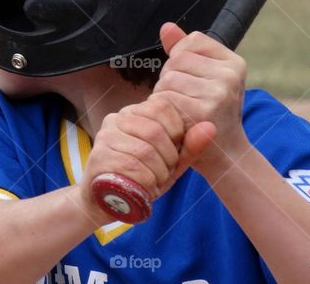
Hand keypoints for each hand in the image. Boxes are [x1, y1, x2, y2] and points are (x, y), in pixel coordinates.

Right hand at [79, 94, 214, 221]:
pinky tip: (143, 189)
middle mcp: (116, 119)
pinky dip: (145, 183)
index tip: (173, 154)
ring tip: (153, 182)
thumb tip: (211, 127)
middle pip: (155, 131)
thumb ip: (189, 146)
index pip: (163, 107)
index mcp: (133, 113)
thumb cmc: (140, 178)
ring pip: (145, 151)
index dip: (176, 133)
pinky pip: (132, 168)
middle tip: (164, 173)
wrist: (104, 202)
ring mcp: (104, 137)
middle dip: (168, 159)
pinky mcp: (98, 158)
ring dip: (157, 174)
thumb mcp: (170, 163)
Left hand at [153, 23, 250, 178]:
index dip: (182, 58)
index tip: (193, 79)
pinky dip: (163, 109)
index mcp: (234, 63)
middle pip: (177, 60)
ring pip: (168, 79)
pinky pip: (165, 98)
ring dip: (165, 94)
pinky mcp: (201, 111)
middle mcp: (230, 76)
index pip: (192, 41)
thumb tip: (166, 27)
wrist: (223, 154)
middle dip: (171, 78)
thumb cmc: (210, 111)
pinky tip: (177, 120)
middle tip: (186, 99)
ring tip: (182, 110)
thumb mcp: (205, 77)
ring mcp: (217, 94)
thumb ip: (185, 50)